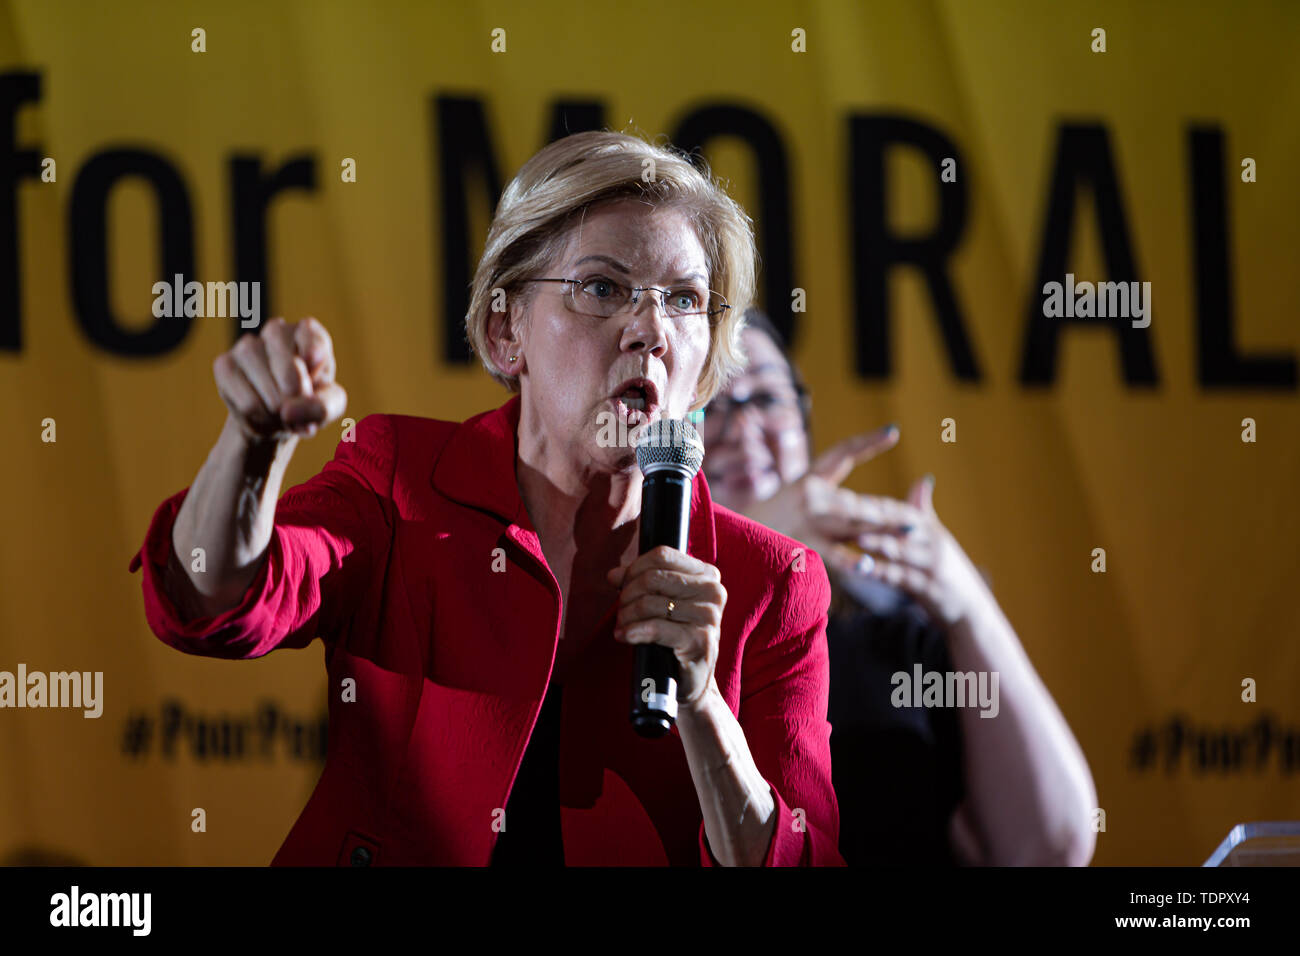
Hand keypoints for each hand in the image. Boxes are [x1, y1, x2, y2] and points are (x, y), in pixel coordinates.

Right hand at [213, 317, 346, 442]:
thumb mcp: (331, 405)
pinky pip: (244, 400)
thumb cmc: (309, 401)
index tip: (315, 365)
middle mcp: (276, 331)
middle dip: (296, 396)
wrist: (277, 416)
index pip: (310, 333)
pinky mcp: (224, 365)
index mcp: (308, 332)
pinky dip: (257, 417)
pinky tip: (263, 415)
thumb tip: (286, 410)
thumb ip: (322, 407)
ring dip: (276, 408)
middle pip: (287, 365)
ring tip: (281, 415)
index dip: (314, 353)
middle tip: (300, 407)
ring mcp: (247, 346)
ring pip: (262, 380)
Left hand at [606, 546, 725, 708]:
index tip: (620, 584)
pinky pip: (656, 628)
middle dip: (628, 594)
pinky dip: (634, 631)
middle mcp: (713, 592)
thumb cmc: (675, 635)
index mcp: (708, 575)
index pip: (663, 555)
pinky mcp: (699, 641)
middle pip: (653, 577)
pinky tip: (625, 637)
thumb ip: (640, 582)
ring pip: (650, 603)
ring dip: (627, 616)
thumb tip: (613, 575)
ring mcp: (709, 617)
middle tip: (621, 612)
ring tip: (623, 627)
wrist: (690, 679)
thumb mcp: (662, 602)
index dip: (635, 568)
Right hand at [740, 423, 899, 555]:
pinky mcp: (801, 545)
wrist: (726, 536)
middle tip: (915, 519)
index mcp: (807, 481)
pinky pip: (831, 555)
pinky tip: (870, 567)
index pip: (842, 454)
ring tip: (910, 531)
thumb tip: (857, 506)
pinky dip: (852, 562)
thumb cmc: (760, 522)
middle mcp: (809, 496)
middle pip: (857, 502)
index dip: (867, 442)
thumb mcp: (791, 502)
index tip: (894, 431)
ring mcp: (806, 521)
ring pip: (852, 525)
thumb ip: (823, 501)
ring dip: (883, 530)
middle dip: (886, 513)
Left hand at [823, 475, 995, 629]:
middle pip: (904, 527)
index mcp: (933, 530)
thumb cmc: (947, 572)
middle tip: (853, 513)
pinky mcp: (929, 588)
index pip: (905, 512)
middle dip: (878, 519)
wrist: (970, 608)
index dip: (881, 505)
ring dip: (881, 545)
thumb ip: (924, 513)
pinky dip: (883, 574)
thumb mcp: (937, 540)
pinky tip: (864, 571)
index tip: (856, 498)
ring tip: (859, 539)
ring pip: (903, 552)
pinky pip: (902, 579)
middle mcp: (935, 544)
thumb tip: (923, 480)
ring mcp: (933, 566)